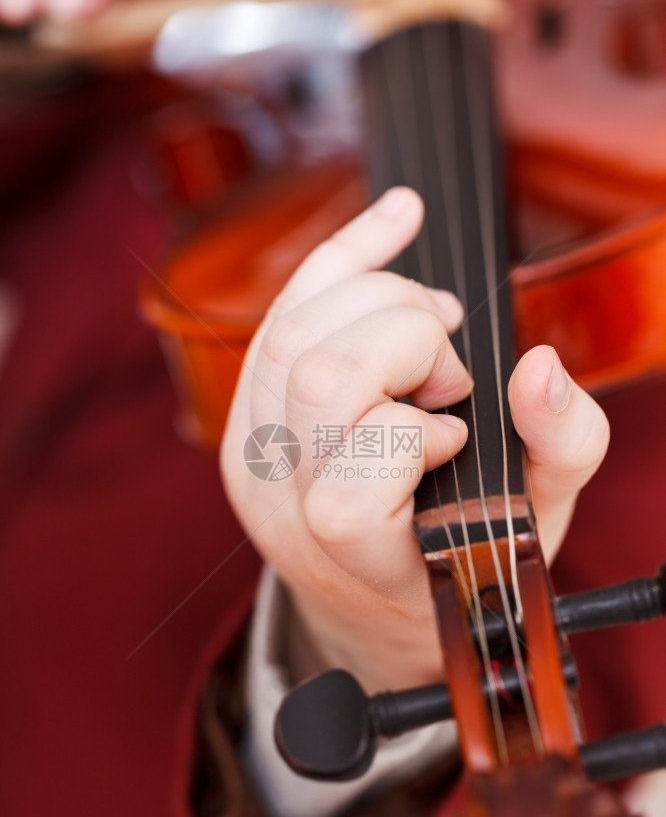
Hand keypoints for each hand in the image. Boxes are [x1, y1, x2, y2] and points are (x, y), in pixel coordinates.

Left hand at [221, 188, 609, 693]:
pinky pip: (276, 315)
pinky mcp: (243, 419)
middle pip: (319, 376)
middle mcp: (286, 508)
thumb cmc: (461, 558)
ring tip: (430, 319)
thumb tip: (540, 368)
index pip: (350, 488)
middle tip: (447, 371)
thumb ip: (559, 448)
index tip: (455, 435)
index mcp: (356, 556)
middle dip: (405, 342)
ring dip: (374, 297)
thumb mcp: (534, 519)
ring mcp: (252, 462)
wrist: (377, 593)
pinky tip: (396, 222)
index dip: (412, 437)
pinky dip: (340, 262)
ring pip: (288, 332)